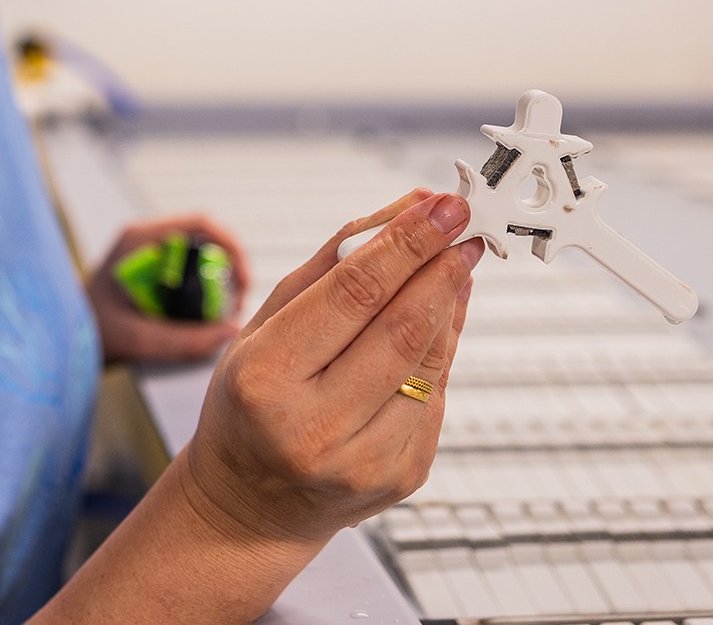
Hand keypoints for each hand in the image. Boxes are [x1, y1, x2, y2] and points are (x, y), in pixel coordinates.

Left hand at [88, 214, 251, 364]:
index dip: (231, 245)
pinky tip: (206, 315)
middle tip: (237, 302)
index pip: (200, 224)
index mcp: (139, 240)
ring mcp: (148, 253)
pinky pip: (189, 270)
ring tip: (224, 312)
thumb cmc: (88, 333)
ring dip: (219, 279)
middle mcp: (145, 239)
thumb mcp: (137, 340)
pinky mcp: (151, 270)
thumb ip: (183, 341)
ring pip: (200, 254)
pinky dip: (205, 288)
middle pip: (205, 238)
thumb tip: (229, 332)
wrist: (60, 340)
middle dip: (229, 267)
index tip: (243, 278)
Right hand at [179, 188, 479, 548]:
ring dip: (450, 303)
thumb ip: (333, 263)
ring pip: (429, 363)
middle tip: (463, 225)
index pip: (352, 295)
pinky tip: (437, 321)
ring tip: (457, 263)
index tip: (440, 207)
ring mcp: (363, 460)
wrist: (251, 504)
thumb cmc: (250, 404)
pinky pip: (436, 395)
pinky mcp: (402, 476)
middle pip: (399, 328)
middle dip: (439, 266)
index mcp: (266, 379)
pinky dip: (441, 349)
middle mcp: (314, 427)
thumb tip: (404, 210)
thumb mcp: (265, 325)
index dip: (405, 244)